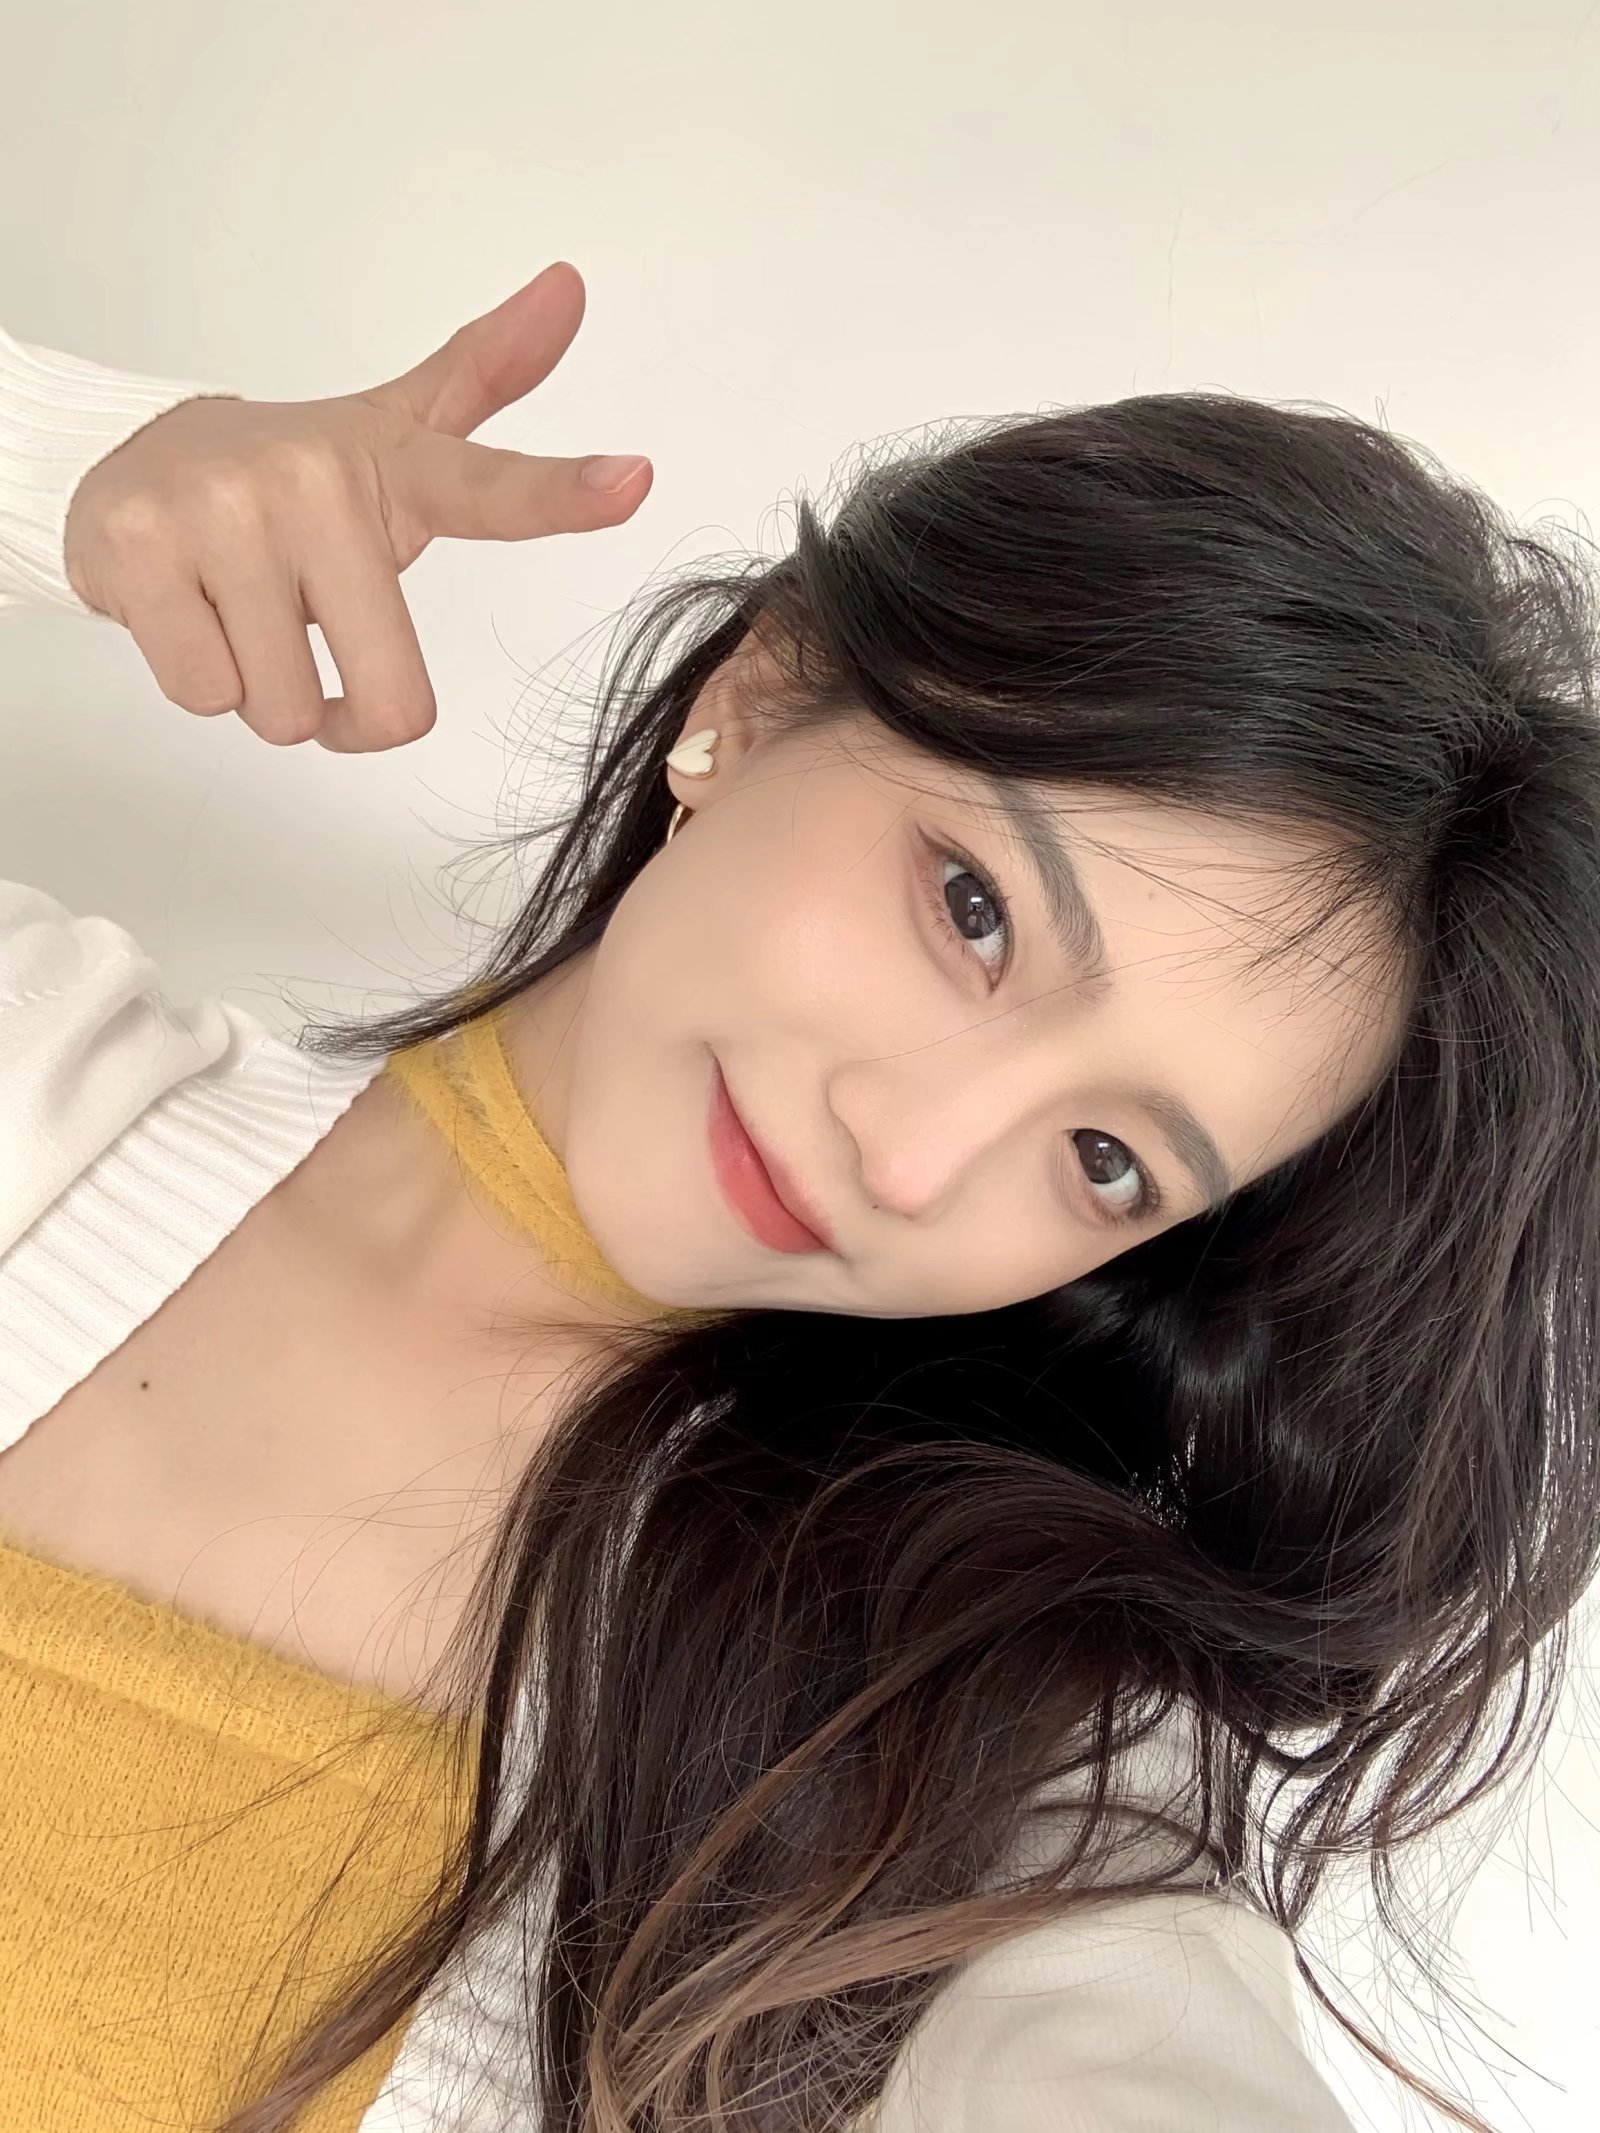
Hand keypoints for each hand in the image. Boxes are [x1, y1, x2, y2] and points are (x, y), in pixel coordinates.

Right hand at [61, 262, 652, 752]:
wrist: (130, 460)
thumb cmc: (288, 479)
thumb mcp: (392, 435)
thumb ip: (486, 376)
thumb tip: (571, 286)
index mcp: (392, 469)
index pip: (490, 485)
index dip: (564, 492)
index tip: (634, 479)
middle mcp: (312, 484)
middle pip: (384, 698)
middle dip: (345, 712)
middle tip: (310, 644)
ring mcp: (223, 517)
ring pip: (283, 708)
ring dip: (264, 693)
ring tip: (241, 615)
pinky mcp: (143, 554)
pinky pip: (208, 693)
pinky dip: (202, 682)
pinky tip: (192, 614)